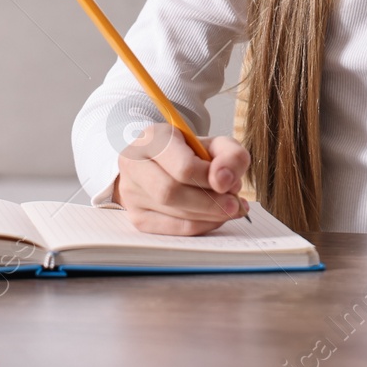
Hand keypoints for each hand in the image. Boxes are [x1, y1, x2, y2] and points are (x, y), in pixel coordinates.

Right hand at [113, 123, 250, 234]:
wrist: (166, 164)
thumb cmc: (191, 153)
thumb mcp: (216, 144)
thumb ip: (231, 155)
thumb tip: (225, 182)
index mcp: (152, 138)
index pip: (183, 167)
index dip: (211, 179)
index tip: (231, 183)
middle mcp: (133, 163)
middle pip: (172, 192)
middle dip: (211, 202)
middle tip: (235, 204)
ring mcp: (131, 193)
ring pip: (173, 213)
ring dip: (210, 215)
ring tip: (229, 208)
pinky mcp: (137, 217)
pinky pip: (173, 229)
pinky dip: (200, 226)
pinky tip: (214, 218)